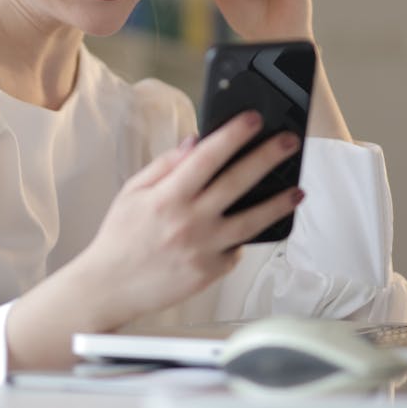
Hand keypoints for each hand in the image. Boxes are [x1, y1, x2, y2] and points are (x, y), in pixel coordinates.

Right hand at [73, 111, 304, 328]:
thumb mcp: (132, 192)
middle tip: (287, 142)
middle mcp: (188, 222)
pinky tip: (254, 226)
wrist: (110, 287)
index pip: (207, 157)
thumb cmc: (120, 237)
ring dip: (277, 204)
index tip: (253, 120)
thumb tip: (196, 142)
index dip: (233, 135)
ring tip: (296, 190)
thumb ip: (165, 165)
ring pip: (251, 222)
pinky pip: (236, 250)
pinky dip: (245, 237)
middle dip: (267, 157)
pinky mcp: (210, 273)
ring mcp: (203, 249)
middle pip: (237, 183)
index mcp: (167, 197)